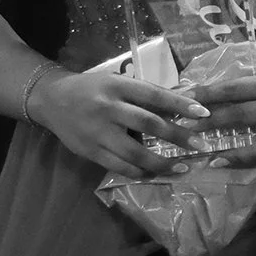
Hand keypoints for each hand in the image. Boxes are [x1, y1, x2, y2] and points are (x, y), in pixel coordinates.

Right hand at [32, 69, 211, 178]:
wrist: (51, 100)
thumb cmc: (93, 89)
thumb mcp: (117, 82)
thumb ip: (145, 94)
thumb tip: (185, 101)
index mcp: (118, 86)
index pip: (154, 95)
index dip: (180, 104)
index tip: (203, 114)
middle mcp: (108, 108)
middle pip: (149, 123)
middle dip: (178, 136)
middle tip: (201, 146)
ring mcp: (98, 132)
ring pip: (135, 152)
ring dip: (162, 162)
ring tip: (183, 167)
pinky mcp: (90, 151)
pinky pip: (119, 166)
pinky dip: (139, 172)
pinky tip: (156, 174)